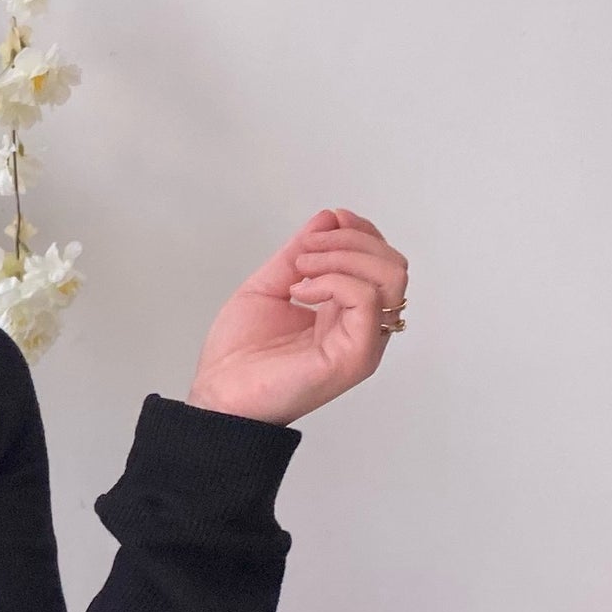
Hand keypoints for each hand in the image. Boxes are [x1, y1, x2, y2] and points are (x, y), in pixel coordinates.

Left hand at [184, 208, 408, 426]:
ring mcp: (363, 343)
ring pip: (390, 276)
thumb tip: (330, 217)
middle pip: (393, 264)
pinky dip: (334, 280)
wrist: (219, 394)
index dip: (358, 231)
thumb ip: (299, 253)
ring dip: (343, 256)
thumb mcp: (269, 285)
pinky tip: (302, 290)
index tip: (325, 223)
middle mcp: (362, 328)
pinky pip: (366, 299)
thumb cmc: (239, 354)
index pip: (380, 260)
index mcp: (347, 312)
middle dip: (350, 240)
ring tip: (302, 270)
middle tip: (305, 251)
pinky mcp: (355, 356)